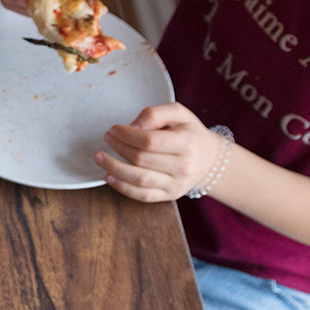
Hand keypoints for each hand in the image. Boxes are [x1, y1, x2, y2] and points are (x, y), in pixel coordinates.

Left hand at [97, 103, 222, 202]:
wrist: (209, 159)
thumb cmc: (189, 133)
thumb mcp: (178, 113)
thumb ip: (155, 114)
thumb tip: (132, 126)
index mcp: (187, 143)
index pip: (149, 141)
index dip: (126, 135)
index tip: (114, 129)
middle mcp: (184, 166)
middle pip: (141, 159)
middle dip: (118, 147)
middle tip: (107, 138)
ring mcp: (177, 184)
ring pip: (139, 180)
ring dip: (114, 168)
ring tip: (100, 157)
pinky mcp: (170, 196)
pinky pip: (142, 195)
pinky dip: (122, 187)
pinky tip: (109, 177)